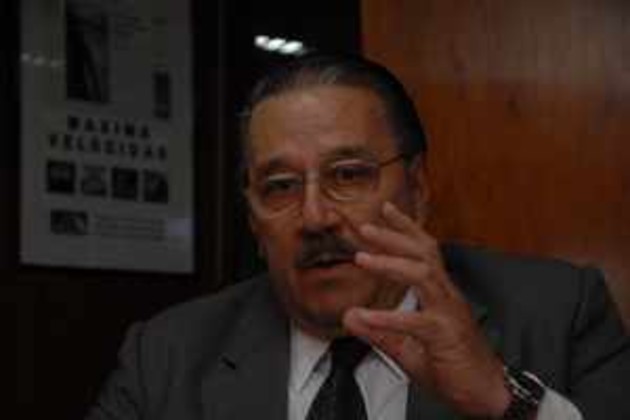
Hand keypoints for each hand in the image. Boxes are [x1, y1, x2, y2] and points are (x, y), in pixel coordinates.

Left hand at [343, 202, 509, 417]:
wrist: (486, 394)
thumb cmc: (453, 367)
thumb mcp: (408, 348)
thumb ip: (379, 331)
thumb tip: (349, 316)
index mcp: (441, 294)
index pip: (425, 251)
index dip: (406, 228)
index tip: (386, 209)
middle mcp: (447, 296)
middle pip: (424, 253)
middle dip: (394, 236)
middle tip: (365, 227)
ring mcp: (449, 313)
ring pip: (423, 275)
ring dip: (391, 263)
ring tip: (361, 259)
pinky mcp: (447, 335)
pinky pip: (416, 321)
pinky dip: (389, 318)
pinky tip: (366, 317)